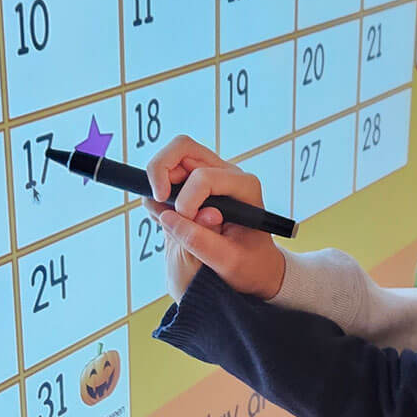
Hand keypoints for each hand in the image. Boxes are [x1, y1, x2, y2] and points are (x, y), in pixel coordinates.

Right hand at [147, 135, 286, 300]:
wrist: (258, 268)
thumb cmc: (252, 265)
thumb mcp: (230, 262)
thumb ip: (201, 241)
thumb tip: (169, 218)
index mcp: (244, 187)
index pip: (204, 177)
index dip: (186, 200)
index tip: (182, 221)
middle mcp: (227, 174)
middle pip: (183, 148)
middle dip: (161, 170)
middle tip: (158, 199)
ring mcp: (211, 176)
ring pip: (172, 158)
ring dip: (158, 181)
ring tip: (162, 213)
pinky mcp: (197, 186)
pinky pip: (168, 176)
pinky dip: (158, 193)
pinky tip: (166, 217)